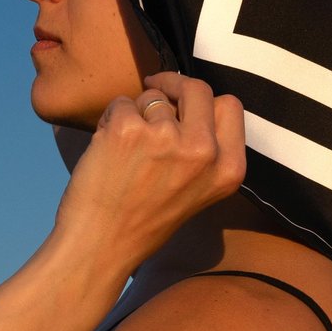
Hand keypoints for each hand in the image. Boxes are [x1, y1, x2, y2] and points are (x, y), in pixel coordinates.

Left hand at [52, 71, 246, 269]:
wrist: (101, 246)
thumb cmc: (143, 223)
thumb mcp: (198, 191)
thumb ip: (204, 151)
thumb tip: (188, 104)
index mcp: (228, 168)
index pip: (230, 106)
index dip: (205, 100)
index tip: (184, 100)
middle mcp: (204, 151)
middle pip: (197, 89)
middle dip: (174, 85)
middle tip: (154, 88)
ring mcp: (166, 137)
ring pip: (153, 97)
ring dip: (136, 112)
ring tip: (124, 151)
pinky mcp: (128, 129)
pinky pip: (121, 103)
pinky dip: (110, 119)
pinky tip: (106, 150)